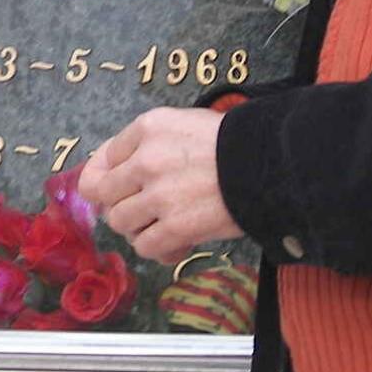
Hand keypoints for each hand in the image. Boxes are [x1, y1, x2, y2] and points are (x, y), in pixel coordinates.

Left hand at [78, 107, 241, 264]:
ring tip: (160, 224)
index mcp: (147, 129)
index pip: (102, 159)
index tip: (119, 187)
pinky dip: (157, 249)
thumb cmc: (231, 141)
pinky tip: (176, 242)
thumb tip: (117, 170)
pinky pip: (145, 247)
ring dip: (137, 227)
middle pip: (102, 194)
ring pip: (120, 222)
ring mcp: (159, 196)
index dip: (108, 176)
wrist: (269, 164)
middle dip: (119, 203)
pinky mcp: (176, 227)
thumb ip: (148, 141)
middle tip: (140, 209)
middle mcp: (146, 160)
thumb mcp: (184, 122)